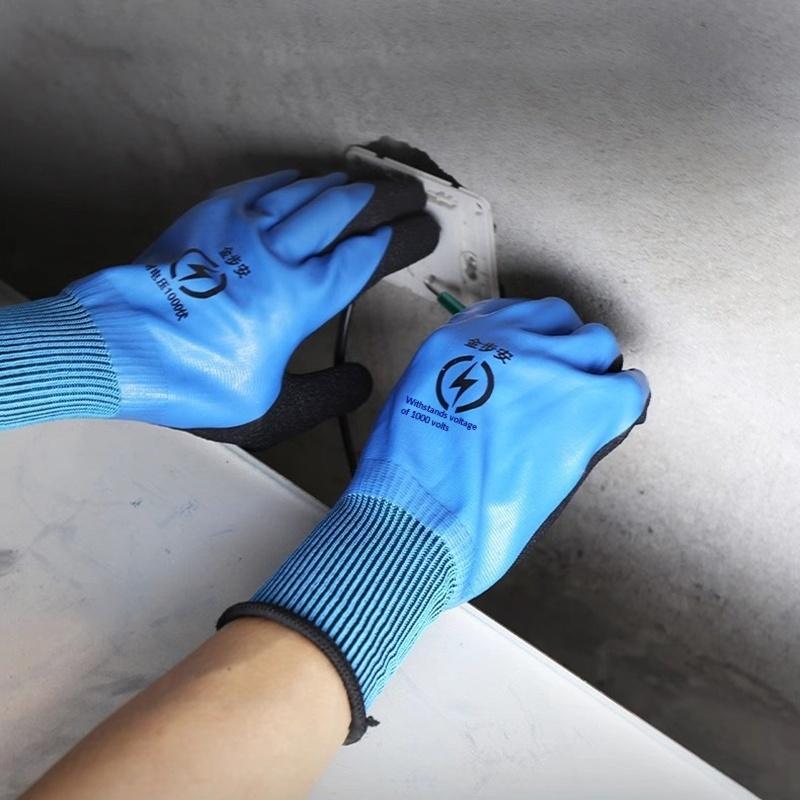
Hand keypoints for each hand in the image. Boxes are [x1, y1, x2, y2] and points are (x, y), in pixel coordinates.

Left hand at [0, 170, 437, 445]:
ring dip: (347, 186)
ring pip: (309, 191)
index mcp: (300, 297)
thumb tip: (365, 378)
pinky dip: (296, 182)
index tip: (428, 229)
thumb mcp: (270, 413)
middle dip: (388, 198)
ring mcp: (243, 227)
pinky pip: (265, 187)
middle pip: (347, 209)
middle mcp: (280, 252)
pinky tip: (306, 182)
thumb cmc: (196, 384)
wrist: (119, 348)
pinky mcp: (210, 216)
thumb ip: (326, 395)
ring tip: (370, 187)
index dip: (403, 239)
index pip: (367, 256)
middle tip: (414, 194)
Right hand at [220, 297, 649, 739]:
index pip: (513, 313)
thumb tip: (491, 391)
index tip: (536, 356)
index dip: (531, 338)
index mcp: (456, 340)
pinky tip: (613, 420)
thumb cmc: (406, 481)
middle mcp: (503, 341)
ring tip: (587, 406)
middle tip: (561, 385)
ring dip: (594, 372)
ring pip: (597, 346)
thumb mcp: (414, 405)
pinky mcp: (581, 407)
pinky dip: (626, 402)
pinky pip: (628, 389)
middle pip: (560, 322)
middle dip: (564, 350)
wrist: (417, 520)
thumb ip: (454, 382)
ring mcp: (546, 369)